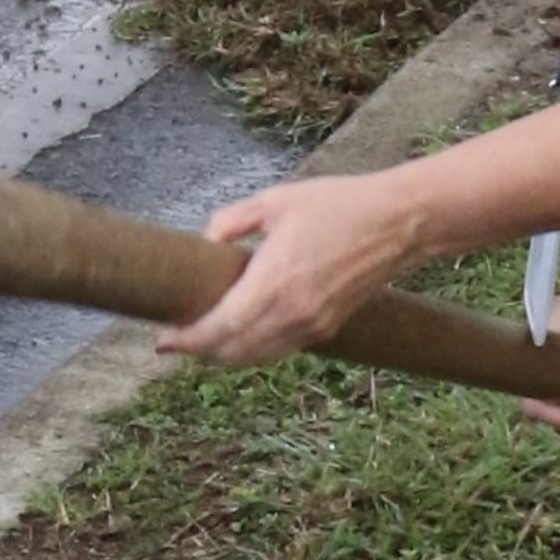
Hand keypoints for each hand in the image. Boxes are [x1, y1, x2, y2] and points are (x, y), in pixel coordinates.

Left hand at [156, 171, 422, 368]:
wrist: (396, 224)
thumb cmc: (336, 204)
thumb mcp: (275, 200)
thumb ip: (232, 221)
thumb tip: (205, 242)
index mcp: (274, 282)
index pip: (219, 328)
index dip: (187, 341)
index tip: (162, 340)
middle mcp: (292, 314)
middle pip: (233, 353)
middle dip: (199, 352)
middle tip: (175, 340)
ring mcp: (312, 326)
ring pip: (256, 358)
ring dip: (225, 356)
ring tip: (201, 340)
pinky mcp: (328, 329)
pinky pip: (280, 351)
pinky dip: (253, 351)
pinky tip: (241, 335)